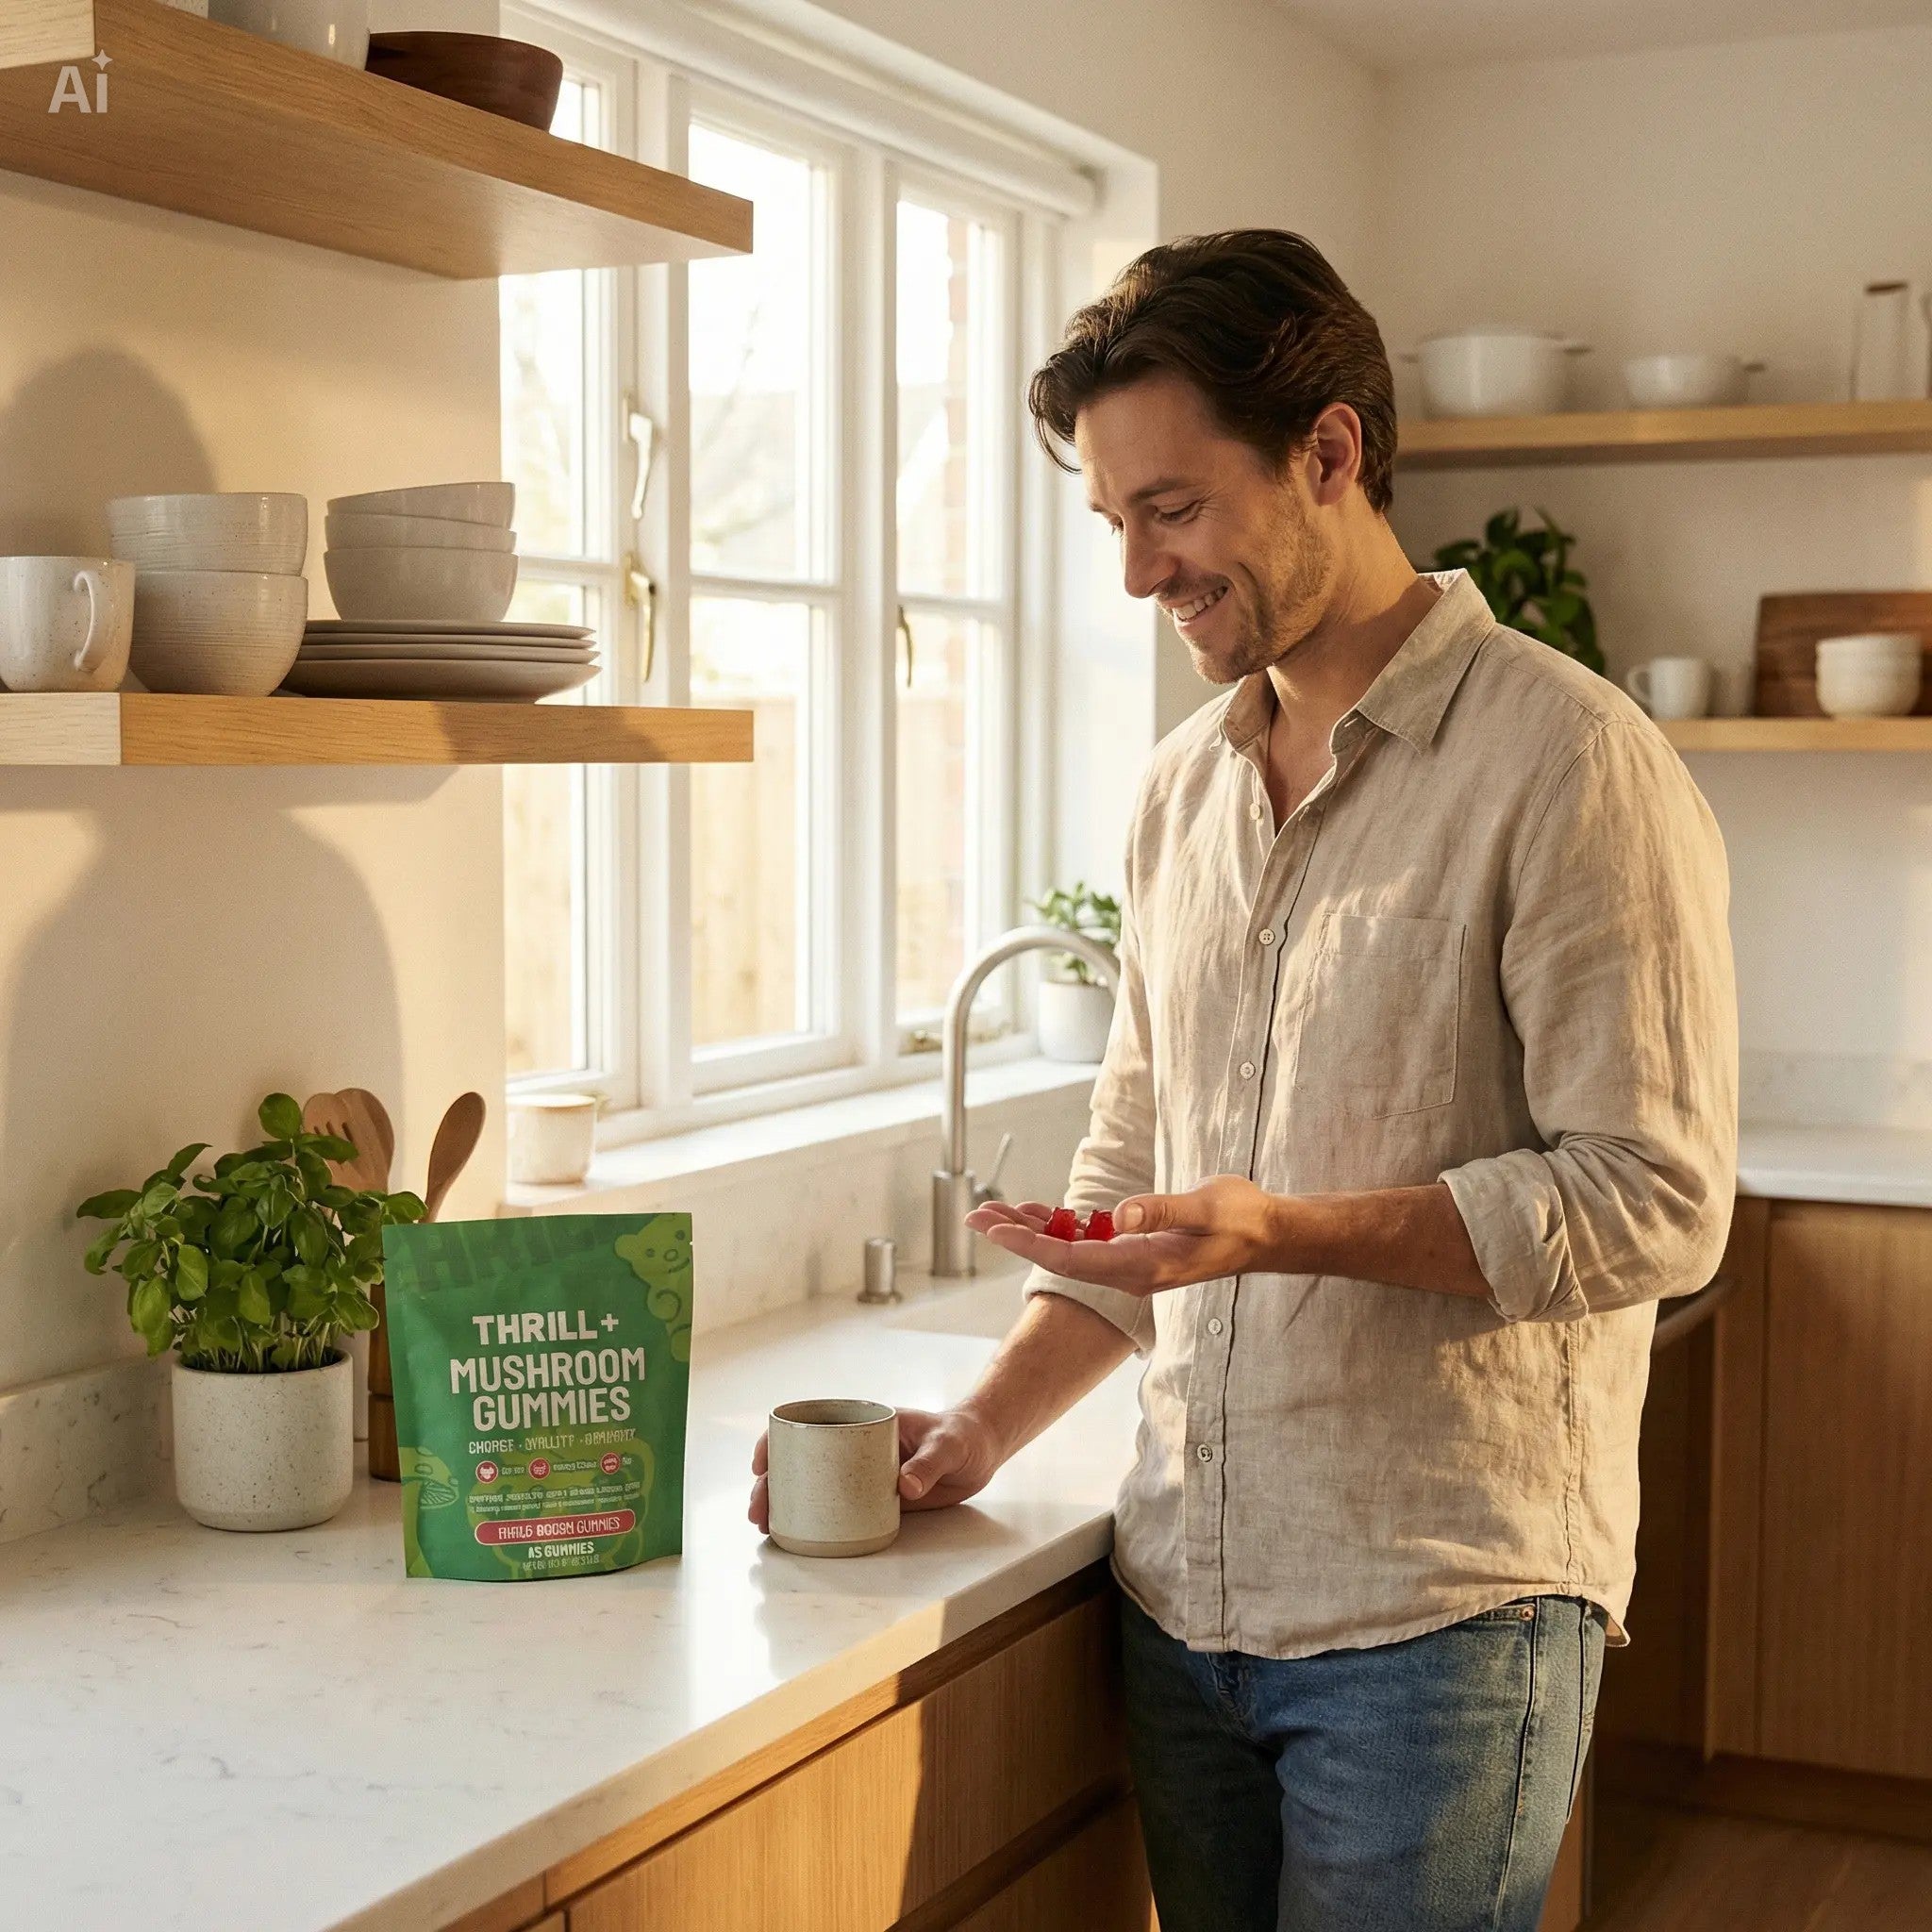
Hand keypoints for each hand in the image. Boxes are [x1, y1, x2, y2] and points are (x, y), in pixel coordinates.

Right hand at [747, 1404, 1004, 1532]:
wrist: (981, 1451)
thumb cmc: (962, 1436)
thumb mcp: (948, 1446)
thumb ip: (929, 1464)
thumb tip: (905, 1487)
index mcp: (862, 1421)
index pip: (809, 1423)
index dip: (777, 1440)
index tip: (762, 1462)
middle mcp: (853, 1446)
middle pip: (800, 1460)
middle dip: (771, 1483)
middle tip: (758, 1511)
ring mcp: (859, 1473)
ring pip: (811, 1485)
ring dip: (784, 1503)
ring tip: (765, 1526)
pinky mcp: (871, 1497)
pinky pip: (835, 1507)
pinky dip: (812, 1519)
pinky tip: (793, 1535)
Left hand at [964, 1178, 1283, 1297]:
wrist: (1267, 1235)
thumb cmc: (1241, 1217)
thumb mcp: (1206, 1206)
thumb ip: (1161, 1210)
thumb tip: (1118, 1216)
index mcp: (1142, 1265)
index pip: (1071, 1258)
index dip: (1028, 1244)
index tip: (994, 1228)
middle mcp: (1129, 1269)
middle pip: (1058, 1256)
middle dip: (1013, 1237)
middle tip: (973, 1215)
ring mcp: (1131, 1260)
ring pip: (1067, 1248)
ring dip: (1029, 1230)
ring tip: (990, 1210)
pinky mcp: (1135, 1246)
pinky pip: (1087, 1239)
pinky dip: (1058, 1224)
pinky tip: (1035, 1211)